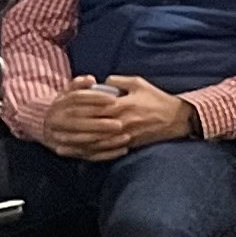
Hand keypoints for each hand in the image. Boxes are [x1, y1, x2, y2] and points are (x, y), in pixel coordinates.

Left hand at [36, 77, 193, 158]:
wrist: (179, 119)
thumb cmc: (158, 99)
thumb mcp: (139, 83)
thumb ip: (118, 81)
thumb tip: (102, 83)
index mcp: (122, 104)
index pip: (94, 108)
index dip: (77, 110)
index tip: (63, 112)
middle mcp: (122, 121)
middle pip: (91, 127)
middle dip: (72, 130)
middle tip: (55, 132)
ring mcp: (126, 134)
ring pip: (97, 142)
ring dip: (78, 145)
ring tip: (62, 146)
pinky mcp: (130, 144)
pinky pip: (108, 150)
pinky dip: (94, 153)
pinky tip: (82, 154)